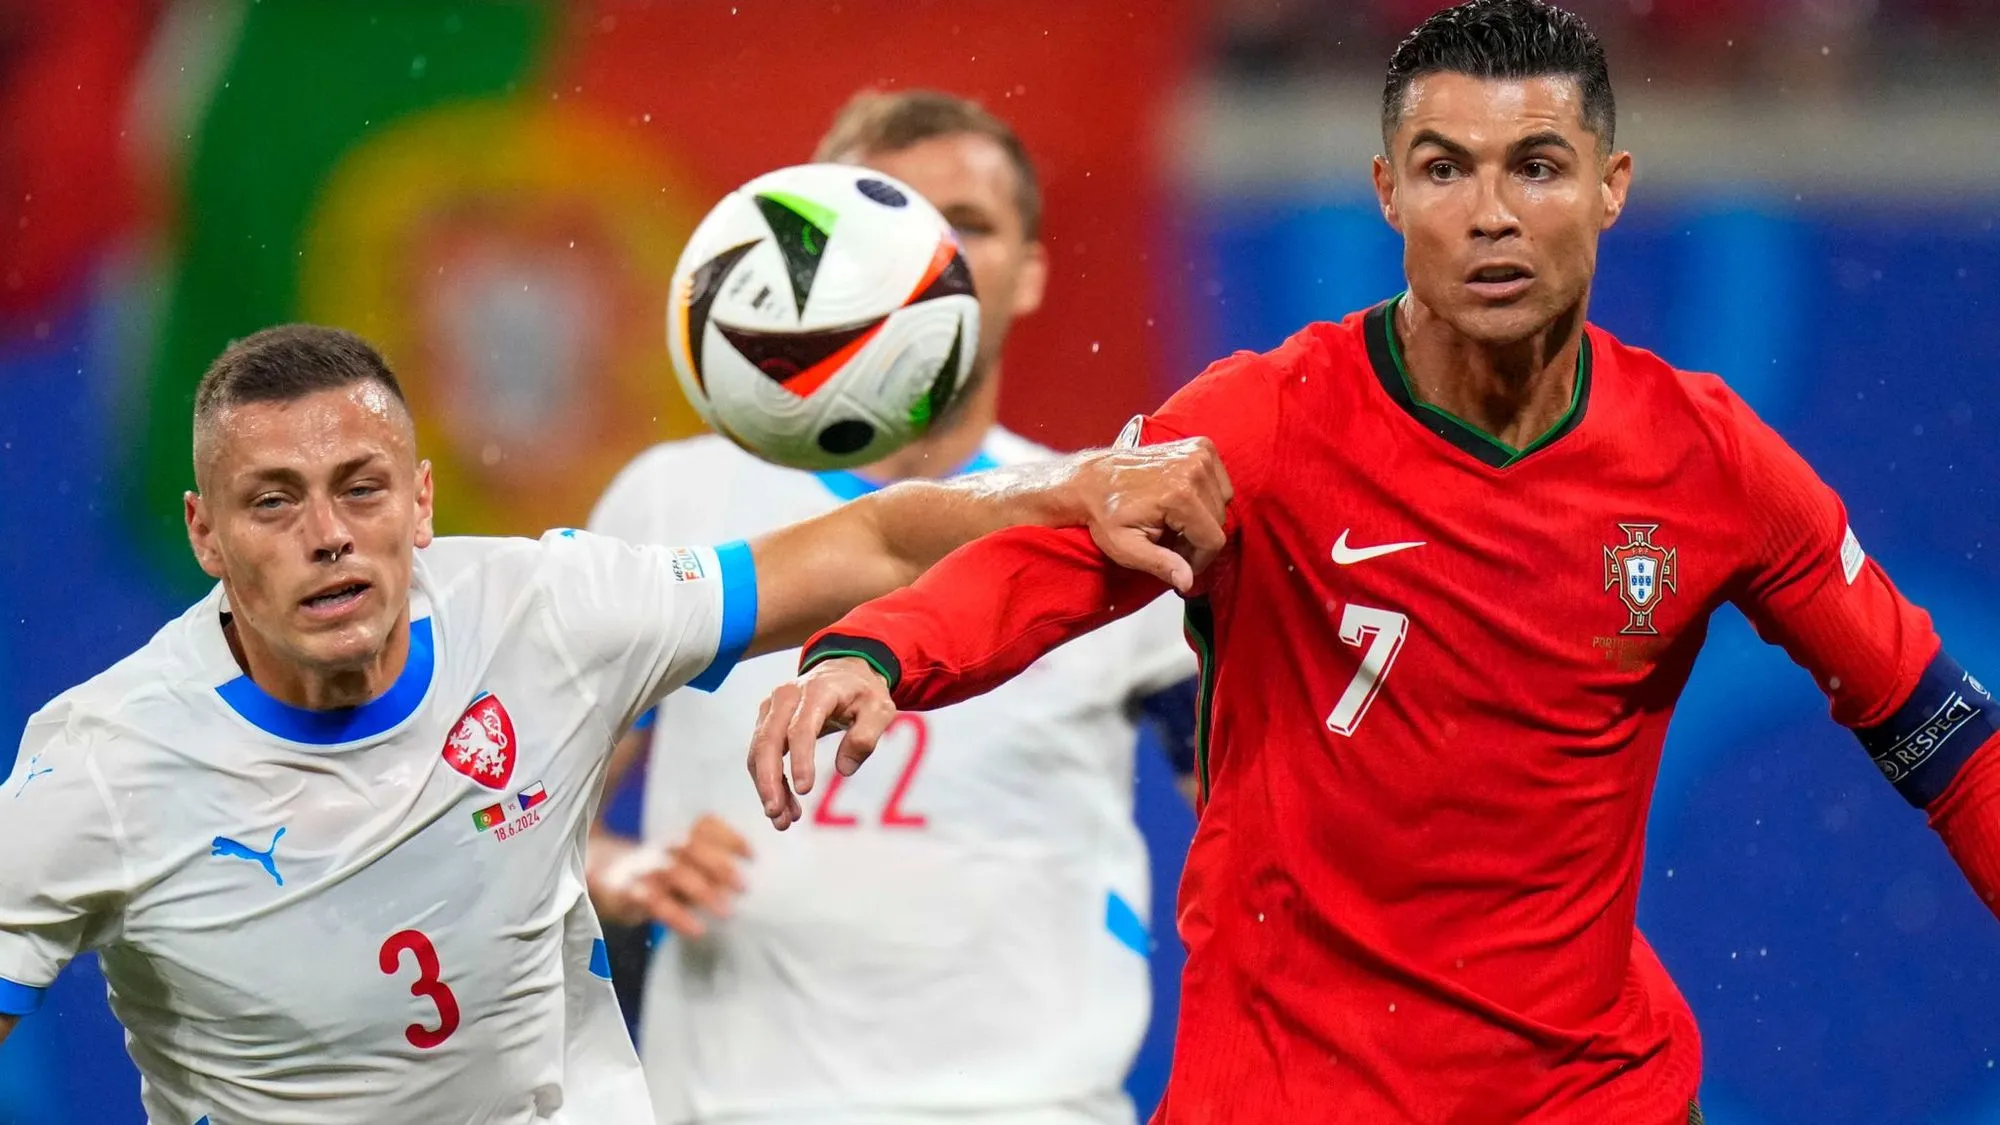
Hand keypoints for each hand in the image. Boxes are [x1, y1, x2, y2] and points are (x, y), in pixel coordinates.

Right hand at [590, 816, 749, 935]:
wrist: (608, 878)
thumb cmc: (661, 875)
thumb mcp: (686, 867)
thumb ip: (711, 871)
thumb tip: (748, 885)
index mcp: (682, 837)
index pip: (706, 826)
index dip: (730, 837)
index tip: (753, 855)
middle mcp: (664, 848)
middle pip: (692, 847)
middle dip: (721, 865)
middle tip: (745, 888)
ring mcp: (646, 868)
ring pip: (674, 872)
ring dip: (703, 891)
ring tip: (727, 912)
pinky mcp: (629, 891)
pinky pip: (653, 902)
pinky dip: (677, 916)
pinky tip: (697, 930)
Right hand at [749, 656, 897, 829]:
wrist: (843, 672)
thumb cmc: (863, 693)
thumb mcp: (880, 709)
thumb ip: (866, 736)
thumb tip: (845, 769)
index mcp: (817, 690)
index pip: (801, 727)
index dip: (800, 759)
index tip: (804, 790)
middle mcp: (786, 696)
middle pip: (768, 740)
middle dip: (769, 780)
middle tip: (778, 814)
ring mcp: (772, 708)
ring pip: (759, 751)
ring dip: (767, 788)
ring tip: (784, 821)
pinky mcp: (766, 721)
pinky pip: (760, 754)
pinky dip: (768, 782)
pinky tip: (784, 807)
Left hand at [1069, 437, 1230, 592]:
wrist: (1092, 480)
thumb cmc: (1105, 515)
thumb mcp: (1126, 547)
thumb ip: (1160, 565)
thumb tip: (1188, 582)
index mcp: (1179, 493)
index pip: (1213, 539)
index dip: (1199, 559)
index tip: (1180, 563)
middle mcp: (1194, 468)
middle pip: (1220, 521)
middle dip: (1200, 539)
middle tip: (1173, 544)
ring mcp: (1198, 452)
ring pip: (1223, 502)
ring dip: (1204, 518)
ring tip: (1175, 524)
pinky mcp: (1200, 446)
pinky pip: (1220, 482)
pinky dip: (1207, 496)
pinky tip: (1183, 503)